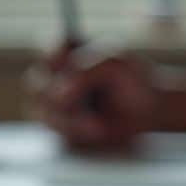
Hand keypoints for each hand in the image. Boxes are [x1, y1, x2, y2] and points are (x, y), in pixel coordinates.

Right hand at [25, 45, 156, 148]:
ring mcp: (57, 104)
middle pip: (36, 86)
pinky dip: (76, 134)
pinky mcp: (63, 127)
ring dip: (70, 122)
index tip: (66, 64)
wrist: (150, 112)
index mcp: (70, 52)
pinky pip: (55, 133)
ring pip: (43, 113)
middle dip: (57, 100)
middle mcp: (58, 76)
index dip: (53, 59)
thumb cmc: (135, 81)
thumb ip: (86, 72)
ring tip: (98, 126)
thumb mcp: (116, 65)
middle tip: (76, 105)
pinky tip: (96, 131)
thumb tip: (59, 94)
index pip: (47, 50)